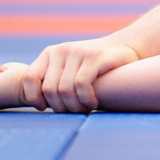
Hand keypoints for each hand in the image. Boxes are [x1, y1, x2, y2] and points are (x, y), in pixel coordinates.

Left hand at [23, 38, 139, 112]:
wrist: (129, 46)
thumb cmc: (98, 66)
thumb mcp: (71, 68)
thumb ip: (55, 79)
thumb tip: (39, 104)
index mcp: (50, 53)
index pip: (30, 78)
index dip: (34, 98)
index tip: (47, 109)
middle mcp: (61, 50)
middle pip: (50, 89)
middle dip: (61, 107)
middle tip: (74, 113)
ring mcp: (78, 52)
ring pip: (65, 90)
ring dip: (75, 106)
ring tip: (85, 110)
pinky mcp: (95, 56)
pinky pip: (81, 85)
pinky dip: (85, 99)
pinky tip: (94, 103)